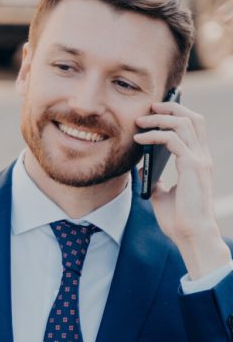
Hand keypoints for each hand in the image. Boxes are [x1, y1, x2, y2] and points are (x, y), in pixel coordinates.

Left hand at [134, 99, 228, 278]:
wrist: (190, 234)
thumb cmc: (178, 219)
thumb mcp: (160, 194)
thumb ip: (154, 178)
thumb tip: (140, 168)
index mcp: (198, 161)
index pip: (193, 128)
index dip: (177, 115)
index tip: (156, 111)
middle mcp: (202, 156)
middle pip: (193, 118)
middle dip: (171, 108)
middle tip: (149, 106)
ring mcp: (199, 160)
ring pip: (184, 123)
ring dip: (160, 118)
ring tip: (140, 120)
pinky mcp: (192, 166)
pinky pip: (173, 140)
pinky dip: (154, 135)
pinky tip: (138, 139)